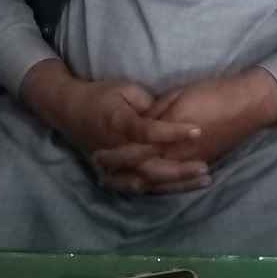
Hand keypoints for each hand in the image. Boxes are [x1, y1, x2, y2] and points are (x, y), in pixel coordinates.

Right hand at [20, 58, 209, 188]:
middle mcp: (117, 148)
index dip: (173, 132)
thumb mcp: (124, 88)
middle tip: (205, 167)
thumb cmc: (101, 96)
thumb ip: (148, 102)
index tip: (198, 130)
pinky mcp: (116, 173)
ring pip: (148, 181)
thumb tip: (170, 115)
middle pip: (150, 165)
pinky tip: (184, 188)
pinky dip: (163, 188)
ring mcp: (115, 165)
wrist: (71, 111)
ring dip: (176, 183)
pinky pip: (141, 186)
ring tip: (204, 179)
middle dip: (179, 169)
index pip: (148, 131)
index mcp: (119, 123)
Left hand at [92, 68, 276, 191]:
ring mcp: (191, 161)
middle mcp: (178, 153)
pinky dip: (160, 186)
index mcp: (168, 133)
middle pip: (143, 170)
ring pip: (159, 180)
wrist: (246, 103)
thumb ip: (156, 113)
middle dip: (122, 175)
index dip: (116, 155)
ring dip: (137, 183)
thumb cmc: (212, 93)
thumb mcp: (177, 96)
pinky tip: (149, 186)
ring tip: (117, 184)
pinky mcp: (202, 162)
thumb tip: (140, 123)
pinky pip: (177, 181)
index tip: (98, 156)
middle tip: (101, 177)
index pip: (136, 150)